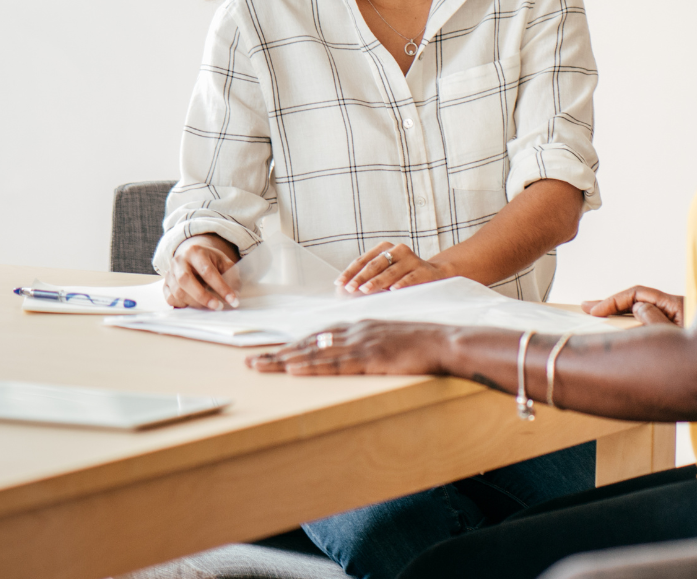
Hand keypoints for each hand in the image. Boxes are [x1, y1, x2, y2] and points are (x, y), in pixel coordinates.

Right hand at [164, 234, 240, 310]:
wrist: (193, 256)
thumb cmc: (211, 261)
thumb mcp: (224, 262)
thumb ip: (231, 276)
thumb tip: (235, 295)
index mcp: (195, 252)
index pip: (207, 271)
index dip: (221, 287)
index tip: (233, 300)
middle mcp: (179, 261)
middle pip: (186, 280)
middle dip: (203, 297)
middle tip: (218, 307)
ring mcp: (169, 273)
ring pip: (177, 291)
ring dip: (195, 303)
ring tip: (209, 306)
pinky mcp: (165, 284)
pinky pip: (170, 298)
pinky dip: (183, 304)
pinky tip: (194, 304)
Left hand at [247, 321, 450, 374]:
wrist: (445, 342)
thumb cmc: (422, 345)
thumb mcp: (390, 340)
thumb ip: (370, 345)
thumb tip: (352, 357)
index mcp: (359, 327)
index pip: (318, 337)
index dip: (293, 345)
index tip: (272, 353)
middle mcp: (354, 331)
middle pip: (308, 342)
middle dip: (278, 353)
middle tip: (251, 362)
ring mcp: (361, 343)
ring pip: (314, 352)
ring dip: (284, 360)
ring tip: (259, 367)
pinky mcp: (369, 358)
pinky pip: (334, 363)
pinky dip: (311, 366)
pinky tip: (293, 370)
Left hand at [338, 243, 450, 294]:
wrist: (434, 274)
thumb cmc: (402, 275)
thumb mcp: (385, 272)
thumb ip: (369, 277)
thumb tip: (346, 289)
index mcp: (385, 248)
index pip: (364, 260)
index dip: (350, 272)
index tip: (339, 283)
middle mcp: (398, 250)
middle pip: (375, 265)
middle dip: (361, 277)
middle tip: (350, 288)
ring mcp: (411, 259)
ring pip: (391, 271)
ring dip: (377, 281)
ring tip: (366, 289)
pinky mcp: (423, 270)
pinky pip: (410, 278)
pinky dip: (401, 284)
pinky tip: (393, 290)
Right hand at [582, 285, 685, 326]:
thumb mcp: (676, 336)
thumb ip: (653, 320)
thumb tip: (638, 309)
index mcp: (677, 306)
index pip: (639, 294)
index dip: (614, 300)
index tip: (594, 310)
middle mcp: (676, 313)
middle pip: (638, 302)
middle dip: (613, 306)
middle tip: (587, 309)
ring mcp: (674, 326)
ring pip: (643, 316)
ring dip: (622, 318)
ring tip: (599, 321)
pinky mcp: (674, 339)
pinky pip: (649, 330)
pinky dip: (633, 331)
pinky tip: (620, 336)